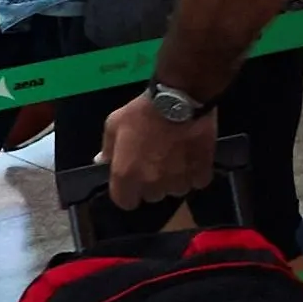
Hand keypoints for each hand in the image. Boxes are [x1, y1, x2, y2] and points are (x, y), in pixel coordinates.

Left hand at [97, 91, 218, 208]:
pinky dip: (196, 174)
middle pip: (152, 196)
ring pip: (176, 190)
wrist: (179, 99)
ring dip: (176, 180)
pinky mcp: (201, 171)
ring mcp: (178, 179)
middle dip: (154, 184)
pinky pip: (198, 182)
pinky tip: (194, 160)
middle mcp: (151, 183)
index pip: (125, 202)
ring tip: (178, 161)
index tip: (133, 182)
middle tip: (157, 164)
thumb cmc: (142, 111)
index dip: (129, 193)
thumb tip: (102, 161)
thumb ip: (107, 147)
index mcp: (126, 174)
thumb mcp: (114, 123)